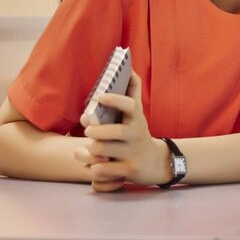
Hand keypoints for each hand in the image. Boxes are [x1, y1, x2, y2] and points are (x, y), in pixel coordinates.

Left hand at [74, 72, 170, 190]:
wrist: (156, 162)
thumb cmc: (138, 133)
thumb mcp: (138, 114)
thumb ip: (132, 92)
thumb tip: (129, 68)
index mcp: (137, 119)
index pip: (130, 105)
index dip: (115, 100)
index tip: (100, 96)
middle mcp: (137, 135)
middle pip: (116, 132)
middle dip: (98, 131)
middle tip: (89, 130)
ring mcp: (133, 154)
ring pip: (105, 152)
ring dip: (89, 151)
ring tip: (83, 150)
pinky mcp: (129, 171)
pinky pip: (104, 170)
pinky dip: (94, 169)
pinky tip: (92, 165)